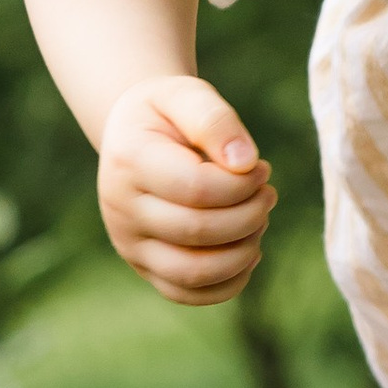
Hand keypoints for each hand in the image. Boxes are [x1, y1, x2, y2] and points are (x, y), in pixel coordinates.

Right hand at [97, 74, 275, 304]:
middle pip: (198, 232)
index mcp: (129, 160)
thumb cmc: (168, 113)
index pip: (196, 189)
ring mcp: (129, 243)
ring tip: (259, 220)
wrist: (134, 135)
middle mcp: (120, 209)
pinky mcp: (144, 267)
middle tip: (267, 193)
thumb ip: (216, 121)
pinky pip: (187, 294)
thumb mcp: (187, 94)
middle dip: (249, 214)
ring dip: (243, 251)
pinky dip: (229, 282)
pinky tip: (248, 250)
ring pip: (193, 273)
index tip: (261, 168)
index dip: (242, 184)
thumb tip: (246, 164)